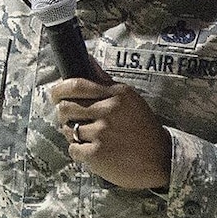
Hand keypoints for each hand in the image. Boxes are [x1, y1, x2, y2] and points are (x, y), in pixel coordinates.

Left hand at [52, 77, 172, 190]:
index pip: (76, 86)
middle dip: (63, 114)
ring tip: (89, 137)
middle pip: (66, 108)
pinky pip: (73, 148)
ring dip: (73, 134)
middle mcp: (108, 111)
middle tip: (72, 119)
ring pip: (68, 129)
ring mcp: (102, 133)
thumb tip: (87, 59)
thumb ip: (105, 81)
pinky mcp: (97, 154)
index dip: (59, 90)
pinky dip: (79, 151)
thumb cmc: (142, 127)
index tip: (55, 95)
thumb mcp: (129, 99)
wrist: (161, 159)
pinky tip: (93, 150)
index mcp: (116, 95)